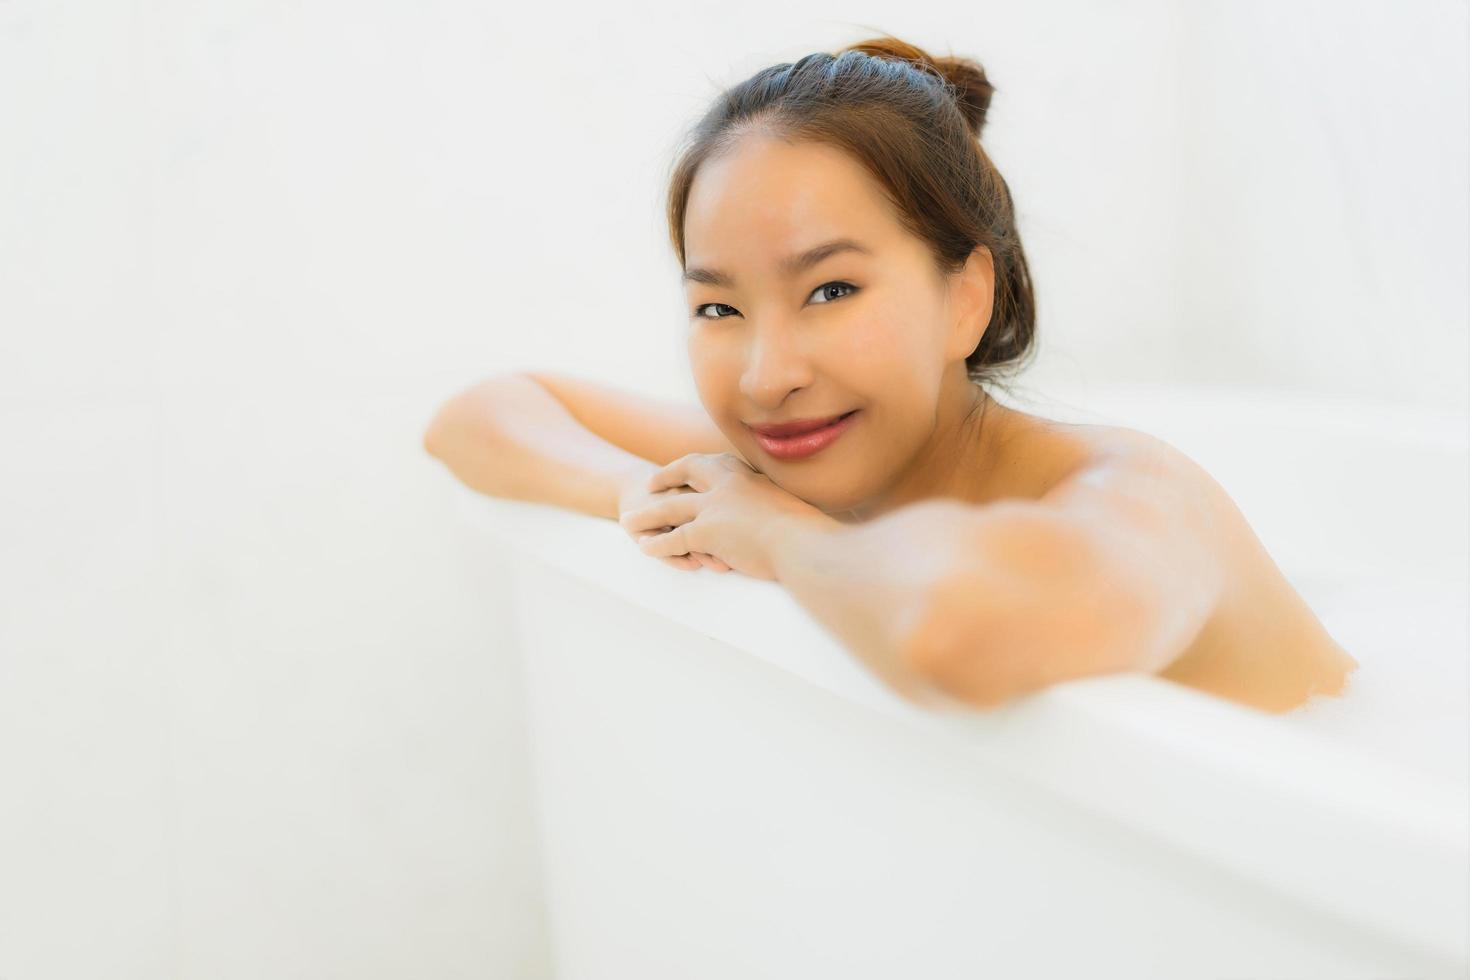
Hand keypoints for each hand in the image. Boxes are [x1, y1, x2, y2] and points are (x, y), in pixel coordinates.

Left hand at [618, 452, 833, 580]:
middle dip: (662, 480)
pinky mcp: (707, 532)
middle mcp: (726, 485)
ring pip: (669, 509)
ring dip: (646, 516)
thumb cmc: (808, 532)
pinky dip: (657, 545)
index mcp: (746, 475)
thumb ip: (772, 504)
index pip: (710, 463)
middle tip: (646, 486)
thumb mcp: (787, 506)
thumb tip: (780, 510)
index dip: (691, 466)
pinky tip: (645, 549)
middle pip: (684, 475)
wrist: (806, 545)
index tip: (680, 469)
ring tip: (628, 522)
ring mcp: (714, 507)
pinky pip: (674, 538)